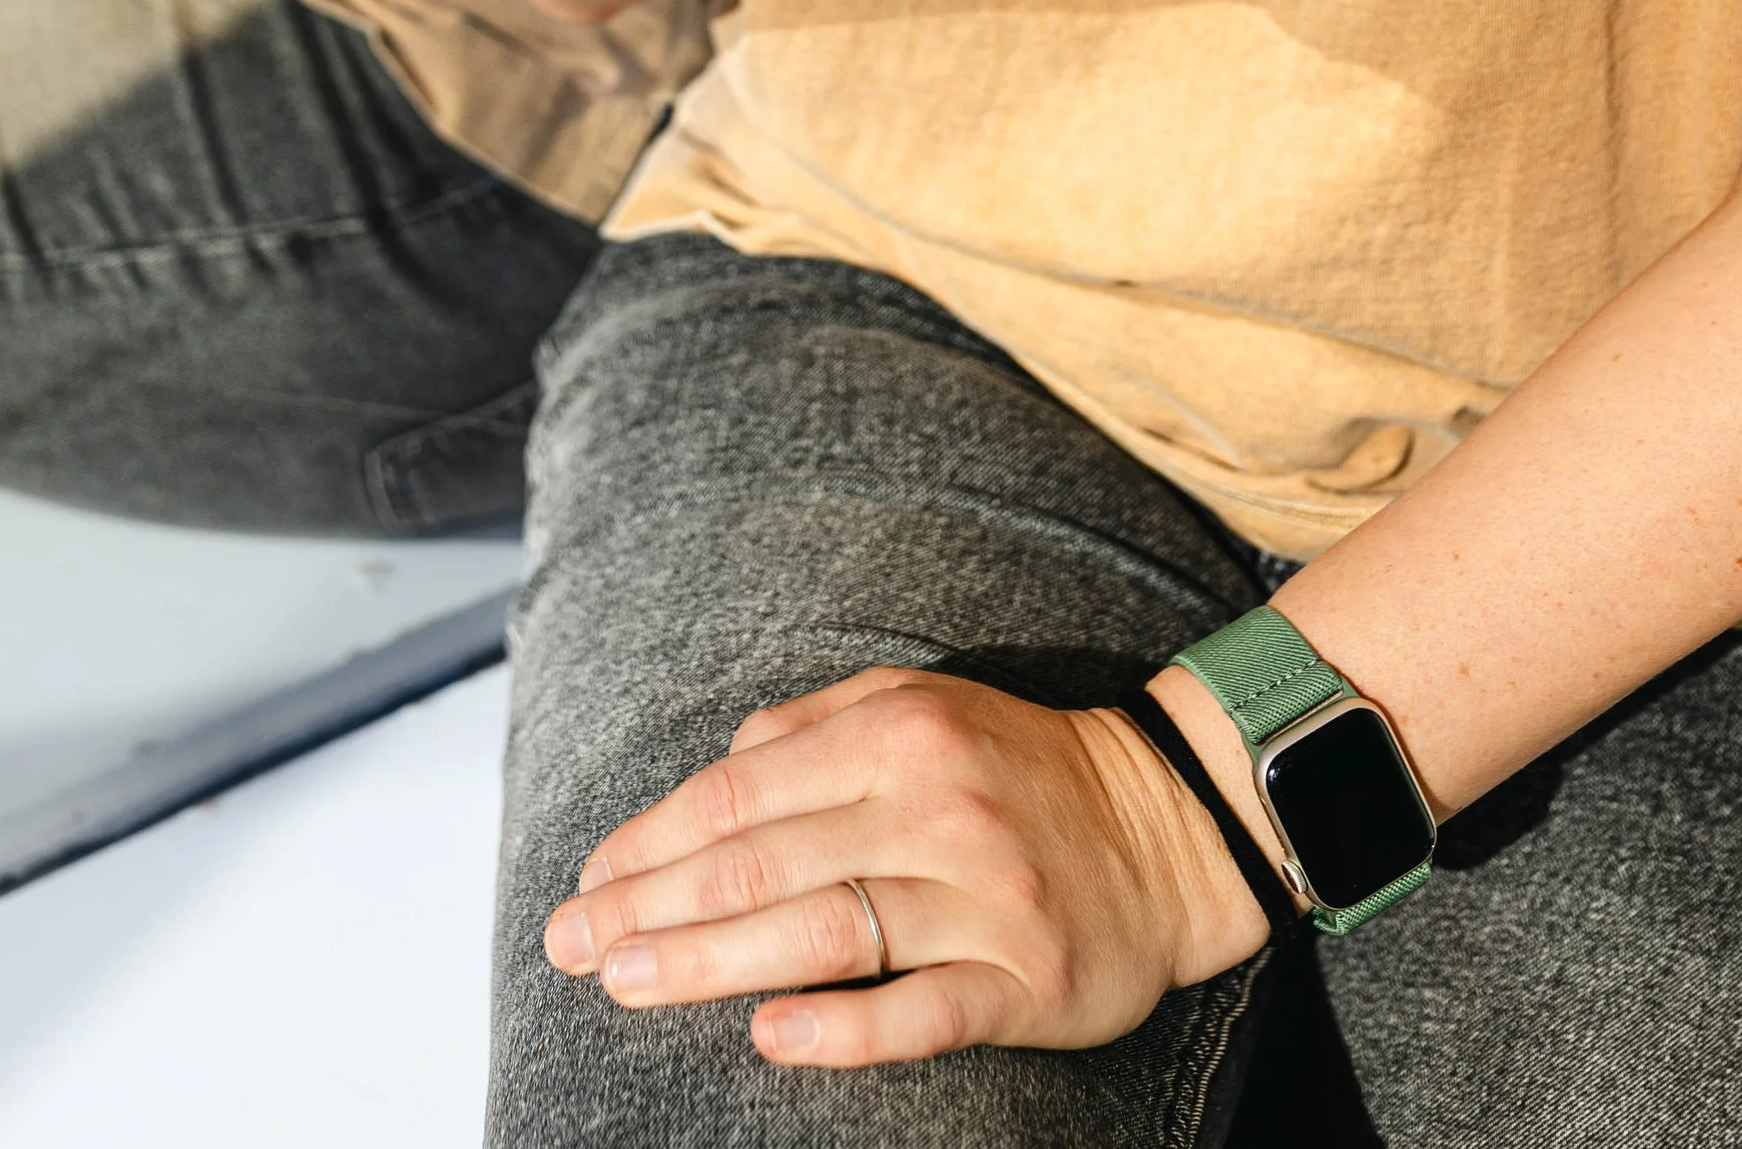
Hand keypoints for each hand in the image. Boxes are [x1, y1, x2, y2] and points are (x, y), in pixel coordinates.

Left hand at [541, 664, 1270, 1072]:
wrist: (1168, 826)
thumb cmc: (1014, 767)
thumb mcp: (915, 705)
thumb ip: (810, 729)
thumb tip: (716, 772)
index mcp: (891, 731)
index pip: (739, 792)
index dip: (652, 841)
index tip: (587, 884)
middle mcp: (930, 805)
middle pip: (764, 861)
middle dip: (653, 907)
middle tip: (573, 947)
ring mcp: (980, 896)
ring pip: (824, 931)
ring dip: (712, 963)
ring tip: (629, 985)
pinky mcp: (1026, 980)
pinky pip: (922, 1009)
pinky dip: (843, 1026)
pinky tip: (770, 1036)